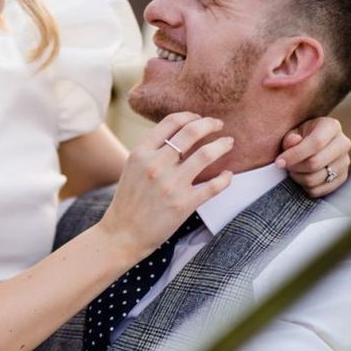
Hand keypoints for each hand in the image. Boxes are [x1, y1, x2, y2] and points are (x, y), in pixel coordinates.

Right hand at [101, 112, 232, 257]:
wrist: (122, 234)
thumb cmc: (128, 201)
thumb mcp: (132, 168)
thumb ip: (151, 151)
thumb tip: (178, 135)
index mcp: (141, 153)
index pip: (170, 123)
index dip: (189, 116)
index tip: (199, 117)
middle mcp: (155, 165)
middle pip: (190, 132)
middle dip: (209, 124)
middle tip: (218, 124)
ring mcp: (171, 184)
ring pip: (205, 154)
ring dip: (222, 145)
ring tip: (228, 142)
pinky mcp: (184, 204)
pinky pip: (214, 185)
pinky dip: (225, 178)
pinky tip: (228, 175)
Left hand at [276, 117, 350, 197]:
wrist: (312, 143)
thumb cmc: (299, 135)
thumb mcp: (292, 131)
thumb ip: (290, 137)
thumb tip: (294, 141)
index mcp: (331, 126)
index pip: (316, 143)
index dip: (295, 154)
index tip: (279, 162)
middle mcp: (342, 144)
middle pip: (315, 163)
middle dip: (294, 167)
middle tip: (285, 165)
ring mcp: (344, 162)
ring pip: (316, 179)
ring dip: (298, 177)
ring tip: (293, 169)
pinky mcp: (341, 178)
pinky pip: (318, 190)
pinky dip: (304, 186)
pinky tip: (301, 176)